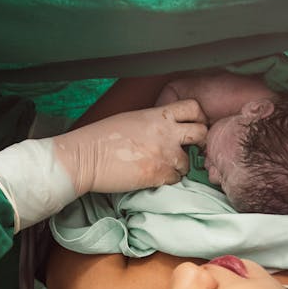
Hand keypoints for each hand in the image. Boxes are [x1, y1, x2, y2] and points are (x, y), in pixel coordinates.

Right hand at [0, 100, 206, 231]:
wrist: (86, 158)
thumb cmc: (102, 137)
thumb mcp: (132, 119)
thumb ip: (154, 121)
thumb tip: (166, 128)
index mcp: (158, 115)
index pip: (193, 108)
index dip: (198, 118)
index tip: (192, 127)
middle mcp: (165, 133)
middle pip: (201, 133)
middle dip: (198, 142)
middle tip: (188, 149)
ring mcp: (164, 154)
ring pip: (188, 162)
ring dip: (179, 166)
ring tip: (162, 166)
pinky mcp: (158, 174)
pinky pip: (175, 179)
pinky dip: (167, 180)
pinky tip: (153, 176)